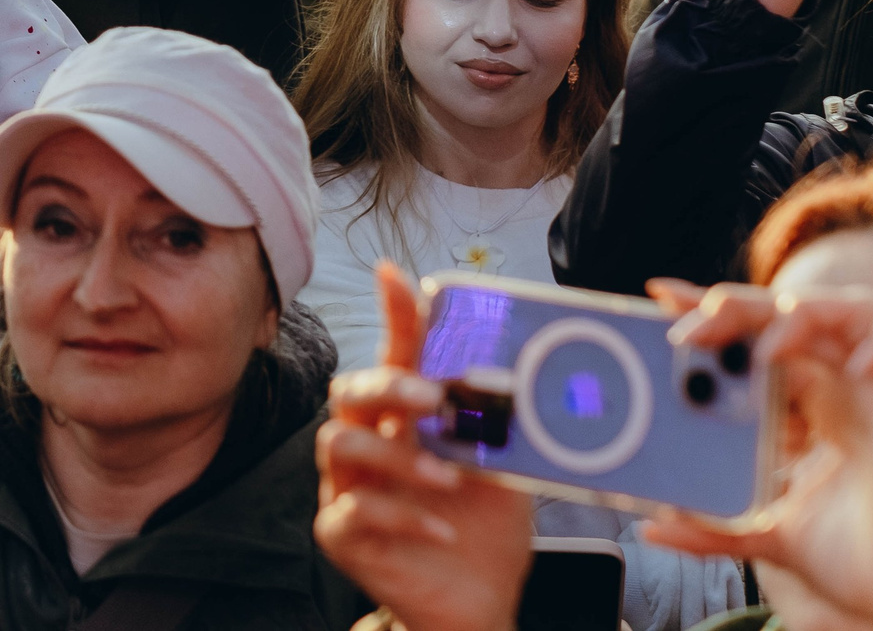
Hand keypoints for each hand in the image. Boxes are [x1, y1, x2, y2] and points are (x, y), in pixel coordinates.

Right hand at [315, 263, 531, 630]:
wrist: (480, 602)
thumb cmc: (484, 528)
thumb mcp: (505, 469)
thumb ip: (504, 427)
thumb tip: (533, 378)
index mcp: (404, 419)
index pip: (394, 355)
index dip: (392, 314)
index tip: (392, 274)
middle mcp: (368, 444)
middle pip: (347, 391)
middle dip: (385, 385)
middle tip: (431, 398)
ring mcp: (347, 488)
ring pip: (338, 444)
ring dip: (396, 456)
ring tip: (447, 479)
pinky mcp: (341, 534)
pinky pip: (355, 511)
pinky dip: (403, 518)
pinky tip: (443, 532)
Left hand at [640, 286, 872, 630]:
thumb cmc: (855, 565)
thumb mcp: (765, 532)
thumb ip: (712, 528)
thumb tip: (654, 529)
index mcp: (811, 407)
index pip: (761, 333)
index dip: (716, 310)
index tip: (662, 300)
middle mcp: (846, 390)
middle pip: (792, 309)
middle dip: (738, 303)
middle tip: (692, 324)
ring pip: (852, 306)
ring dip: (803, 309)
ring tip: (765, 349)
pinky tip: (854, 367)